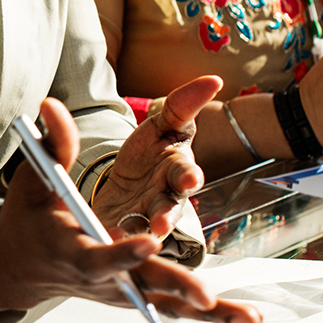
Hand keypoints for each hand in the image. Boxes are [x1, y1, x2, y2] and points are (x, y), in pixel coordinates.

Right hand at [0, 96, 260, 322]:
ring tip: (247, 316)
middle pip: (142, 284)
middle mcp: (100, 276)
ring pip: (167, 304)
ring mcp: (120, 291)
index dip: (122, 252)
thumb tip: (52, 105)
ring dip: (208, 313)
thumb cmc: (27, 222)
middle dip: (174, 286)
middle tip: (205, 295)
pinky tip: (244, 317)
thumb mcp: (33, 181)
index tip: (148, 242)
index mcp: (71, 249)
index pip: (98, 255)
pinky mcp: (135, 296)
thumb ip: (51, 145)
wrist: (20, 268)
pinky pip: (175, 307)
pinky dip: (210, 315)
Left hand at [92, 76, 219, 237]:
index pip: (186, 172)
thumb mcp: (161, 125)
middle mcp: (166, 196)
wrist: (126, 185)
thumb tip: (215, 80)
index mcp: (175, 168)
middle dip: (166, 214)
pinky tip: (107, 238)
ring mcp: (146, 216)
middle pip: (169, 207)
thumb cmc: (149, 153)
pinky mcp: (125, 231)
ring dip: (137, 236)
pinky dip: (117, 239)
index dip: (188, 177)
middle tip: (160, 224)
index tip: (190, 181)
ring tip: (129, 242)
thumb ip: (183, 105)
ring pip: (145, 229)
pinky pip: (122, 237)